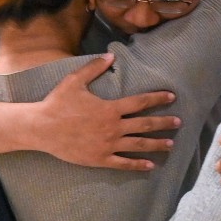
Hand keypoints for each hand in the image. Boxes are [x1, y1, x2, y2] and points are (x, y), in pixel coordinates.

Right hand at [31, 53, 178, 170]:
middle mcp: (113, 127)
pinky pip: (123, 163)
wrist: (41, 128)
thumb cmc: (57, 103)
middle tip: (179, 123)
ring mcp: (108, 145)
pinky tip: (150, 165)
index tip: (172, 97)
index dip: (157, 99)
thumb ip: (94, 68)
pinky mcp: (100, 159)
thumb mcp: (75, 81)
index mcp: (110, 108)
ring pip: (138, 145)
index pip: (140, 102)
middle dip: (164, 123)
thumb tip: (111, 55)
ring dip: (156, 144)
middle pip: (145, 125)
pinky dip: (137, 164)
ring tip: (170, 144)